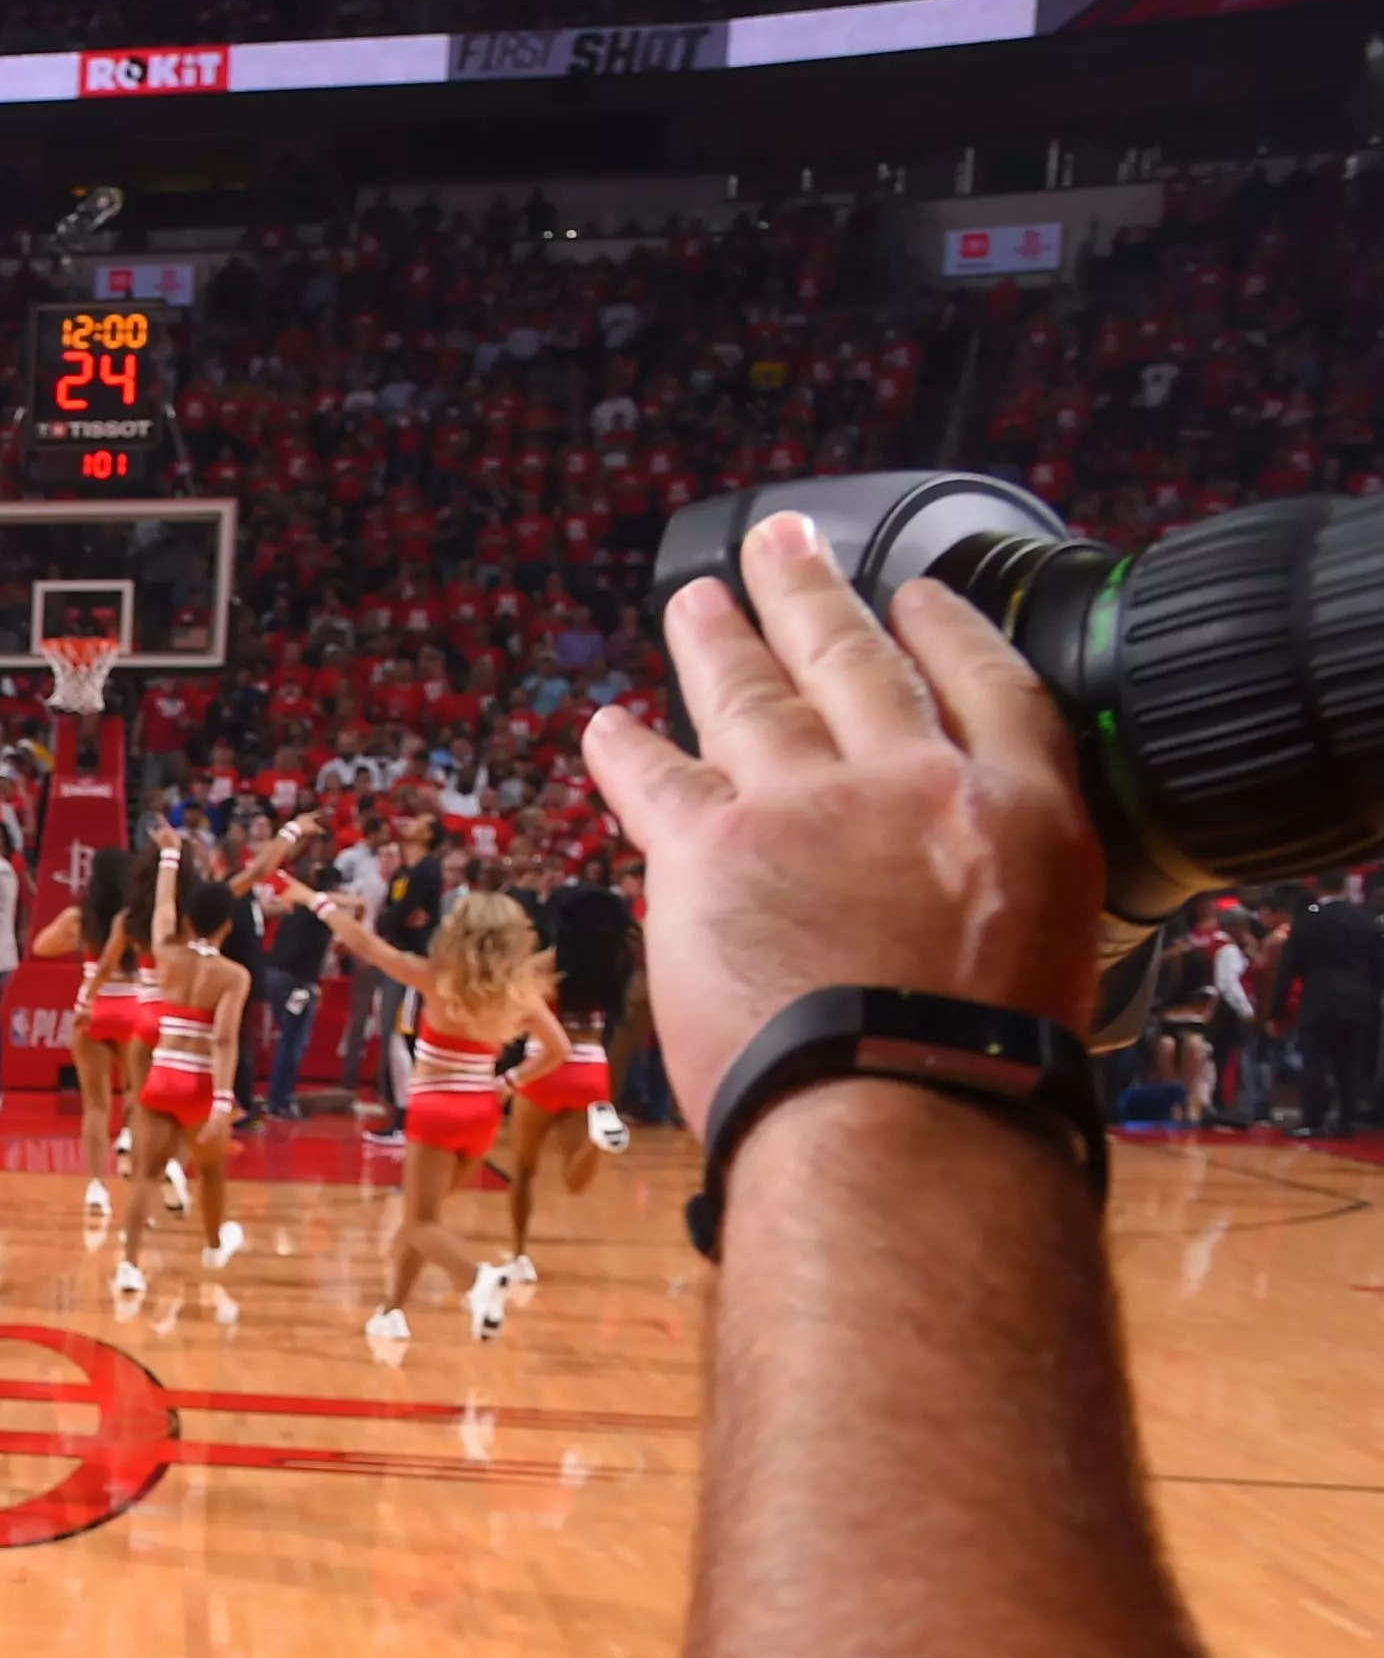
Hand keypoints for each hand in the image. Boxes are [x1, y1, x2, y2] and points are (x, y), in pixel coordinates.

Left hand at [585, 511, 1101, 1109]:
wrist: (904, 1116)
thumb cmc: (981, 1077)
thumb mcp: (1052, 960)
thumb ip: (1005, 898)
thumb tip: (965, 906)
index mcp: (1025, 814)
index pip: (987, 685)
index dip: (945, 629)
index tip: (918, 594)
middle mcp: (917, 783)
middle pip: (859, 660)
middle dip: (815, 594)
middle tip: (785, 541)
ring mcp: (811, 804)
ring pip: (754, 695)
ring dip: (716, 640)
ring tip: (696, 599)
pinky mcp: (714, 845)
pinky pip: (657, 776)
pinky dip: (625, 746)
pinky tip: (606, 722)